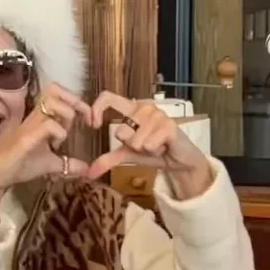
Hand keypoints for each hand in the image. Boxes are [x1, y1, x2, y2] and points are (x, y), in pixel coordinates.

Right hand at [0, 84, 90, 227]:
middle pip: (55, 89)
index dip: (78, 102)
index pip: (59, 94)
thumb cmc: (19, 166)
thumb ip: (68, 164)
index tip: (90, 122)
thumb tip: (87, 169)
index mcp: (42, 118)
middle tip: (86, 120)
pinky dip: (59, 133)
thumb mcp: (51, 164)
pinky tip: (57, 146)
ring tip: (67, 132)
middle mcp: (36, 117)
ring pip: (52, 101)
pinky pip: (47, 125)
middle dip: (76, 101)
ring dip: (67, 114)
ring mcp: (30, 125)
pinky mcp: (26, 139)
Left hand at [88, 92, 213, 198]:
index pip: (108, 97)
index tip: (94, 125)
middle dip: (131, 146)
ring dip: (144, 149)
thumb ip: (108, 159)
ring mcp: (158, 114)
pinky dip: (154, 152)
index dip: (97, 109)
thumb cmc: (154, 150)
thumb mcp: (128, 154)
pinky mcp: (169, 125)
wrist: (179, 160)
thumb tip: (89, 172)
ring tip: (155, 145)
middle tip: (145, 144)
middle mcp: (144, 107)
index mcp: (131, 108)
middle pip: (121, 131)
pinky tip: (163, 147)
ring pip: (135, 141)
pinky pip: (148, 145)